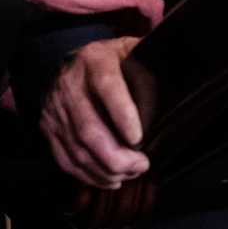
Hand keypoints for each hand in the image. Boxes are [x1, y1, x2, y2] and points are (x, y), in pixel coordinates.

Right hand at [42, 36, 149, 188]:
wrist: (65, 67)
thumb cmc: (109, 63)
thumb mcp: (129, 49)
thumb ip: (150, 56)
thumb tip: (179, 65)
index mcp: (94, 60)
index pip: (107, 86)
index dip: (123, 114)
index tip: (139, 139)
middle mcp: (70, 85)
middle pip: (90, 130)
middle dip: (118, 157)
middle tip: (142, 165)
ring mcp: (56, 110)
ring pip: (79, 152)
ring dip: (108, 171)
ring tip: (130, 173)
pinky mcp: (48, 130)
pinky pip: (67, 162)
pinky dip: (90, 176)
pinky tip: (110, 179)